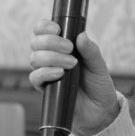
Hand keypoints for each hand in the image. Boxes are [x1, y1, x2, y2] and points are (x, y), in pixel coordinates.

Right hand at [29, 20, 119, 135]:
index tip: (57, 29)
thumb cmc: (98, 83)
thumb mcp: (98, 64)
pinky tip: (60, 73)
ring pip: (34, 58)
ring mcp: (46, 72)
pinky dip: (46, 73)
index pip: (42, 30)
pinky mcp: (45, 88)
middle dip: (51, 42)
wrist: (100, 108)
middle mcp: (50, 57)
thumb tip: (81, 35)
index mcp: (61, 46)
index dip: (44, 27)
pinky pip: (35, 77)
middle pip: (36, 42)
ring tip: (71, 64)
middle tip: (69, 48)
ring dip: (52, 58)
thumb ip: (90, 50)